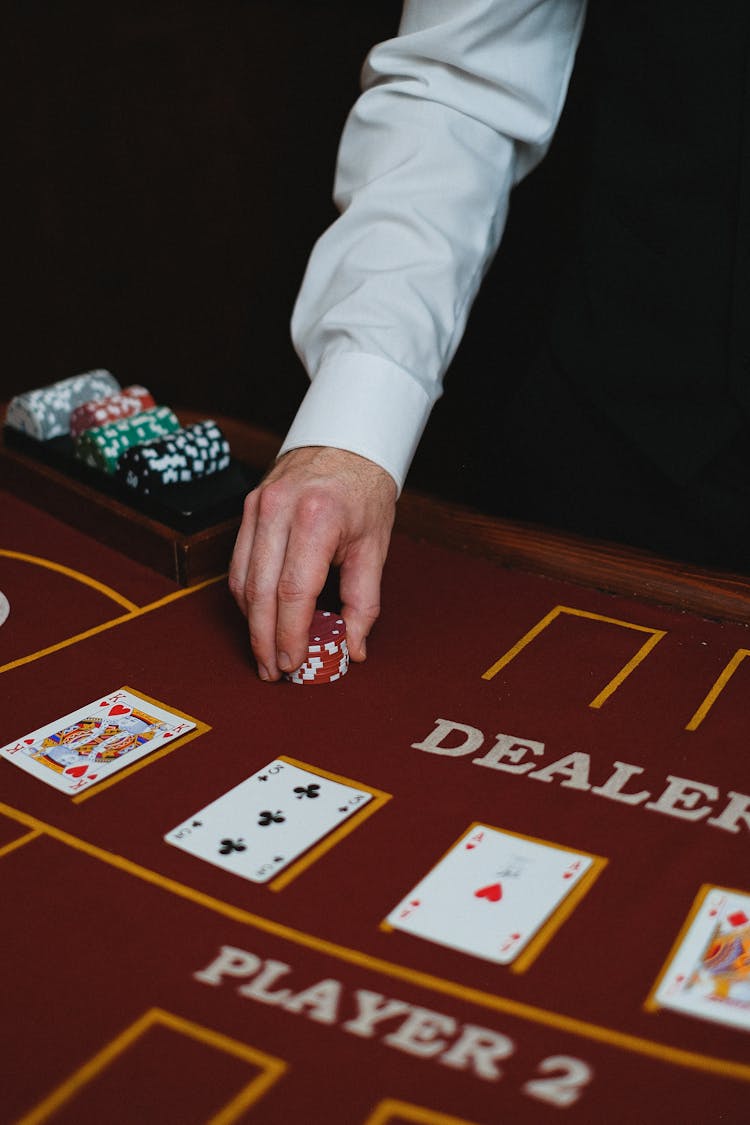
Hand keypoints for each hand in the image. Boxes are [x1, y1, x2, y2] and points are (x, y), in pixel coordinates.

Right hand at [229, 446, 396, 679]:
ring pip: (241, 580)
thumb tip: (352, 648)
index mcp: (317, 518)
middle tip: (273, 671)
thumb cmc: (364, 493)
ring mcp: (258, 506)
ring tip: (266, 653)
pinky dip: (247, 596)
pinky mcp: (248, 507)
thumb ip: (363, 601)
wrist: (346, 440)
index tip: (293, 663)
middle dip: (264, 639)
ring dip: (251, 623)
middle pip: (260, 591)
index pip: (293, 591)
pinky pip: (238, 562)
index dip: (289, 634)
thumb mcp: (374, 546)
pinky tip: (260, 618)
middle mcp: (280, 510)